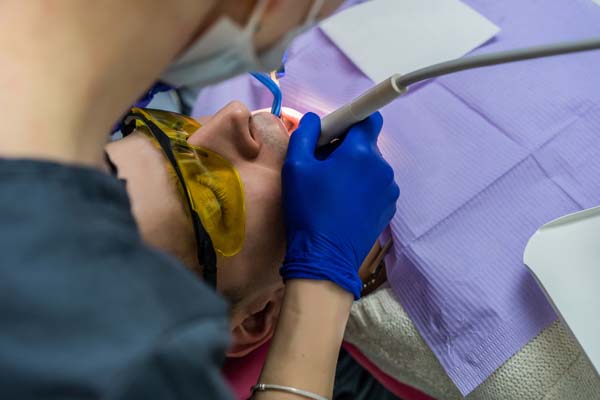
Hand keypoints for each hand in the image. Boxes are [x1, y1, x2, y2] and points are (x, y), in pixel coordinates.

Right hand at [280, 112, 398, 298]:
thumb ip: (305, 134)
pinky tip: (343, 205)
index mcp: (361, 152)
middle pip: (366, 144)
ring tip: (332, 190)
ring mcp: (389, 190)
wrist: (325, 258)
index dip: (349, 121)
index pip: (368, 117)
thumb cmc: (309, 210)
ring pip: (371, 167)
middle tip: (322, 166)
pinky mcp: (389, 208)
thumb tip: (314, 120)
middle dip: (346, 149)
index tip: (334, 134)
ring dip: (355, 170)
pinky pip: (376, 187)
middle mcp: (382, 167)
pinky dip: (362, 189)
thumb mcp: (295, 167)